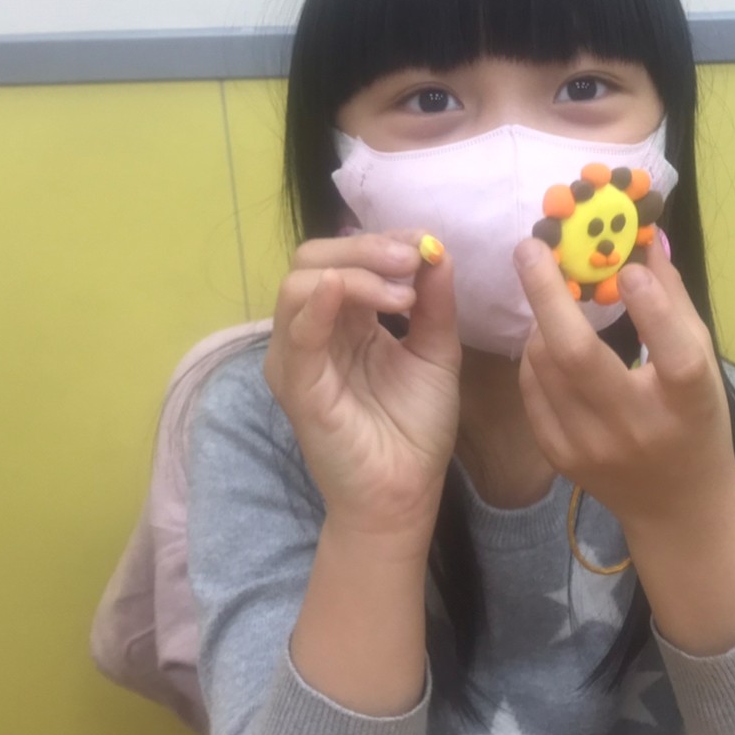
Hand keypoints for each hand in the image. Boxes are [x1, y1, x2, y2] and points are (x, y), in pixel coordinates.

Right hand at [264, 230, 460, 546]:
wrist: (406, 493)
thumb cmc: (415, 429)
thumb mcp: (436, 353)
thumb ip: (435, 303)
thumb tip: (437, 250)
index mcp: (344, 320)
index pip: (346, 258)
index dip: (384, 241)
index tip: (425, 245)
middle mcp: (313, 332)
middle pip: (313, 259)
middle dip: (366, 248)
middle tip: (412, 260)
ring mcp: (298, 358)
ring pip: (300, 284)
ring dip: (354, 273)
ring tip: (402, 294)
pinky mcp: (297, 386)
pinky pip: (297, 333)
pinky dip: (320, 303)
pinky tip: (346, 289)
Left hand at [512, 232, 734, 531]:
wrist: (677, 506)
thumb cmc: (696, 421)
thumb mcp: (703, 362)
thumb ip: (675, 302)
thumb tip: (648, 240)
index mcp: (687, 402)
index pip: (674, 355)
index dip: (652, 308)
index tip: (626, 269)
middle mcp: (637, 426)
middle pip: (578, 356)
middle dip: (547, 294)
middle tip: (531, 247)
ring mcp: (591, 446)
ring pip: (544, 366)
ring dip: (539, 320)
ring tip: (546, 291)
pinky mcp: (560, 455)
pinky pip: (532, 390)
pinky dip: (534, 356)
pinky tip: (544, 338)